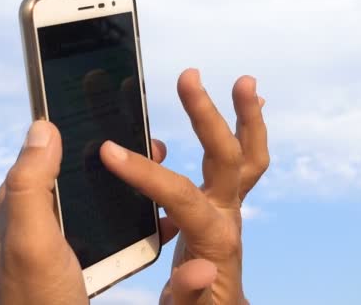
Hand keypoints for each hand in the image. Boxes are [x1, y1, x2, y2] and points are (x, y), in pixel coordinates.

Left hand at [0, 121, 168, 303]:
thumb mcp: (31, 239)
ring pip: (100, 193)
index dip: (76, 122)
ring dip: (130, 180)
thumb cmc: (35, 297)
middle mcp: (43, 212)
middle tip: (152, 143)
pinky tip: (159, 219)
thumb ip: (31, 184)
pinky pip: (112, 225)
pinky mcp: (84, 254)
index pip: (47, 145)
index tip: (112, 104)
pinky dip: (135, 216)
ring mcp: (66, 234)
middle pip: (80, 166)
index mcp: (24, 199)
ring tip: (161, 169)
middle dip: (115, 149)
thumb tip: (43, 126)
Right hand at [100, 68, 268, 303]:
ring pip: (250, 156)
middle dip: (207, 116)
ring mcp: (230, 205)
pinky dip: (247, 132)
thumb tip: (198, 267)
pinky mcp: (225, 202)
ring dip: (248, 117)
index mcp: (212, 239)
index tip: (109, 151)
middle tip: (188, 78)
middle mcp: (226, 215)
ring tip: (245, 82)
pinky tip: (242, 106)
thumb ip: (187, 293)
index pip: (181, 196)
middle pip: (228, 159)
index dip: (146, 173)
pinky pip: (245, 162)